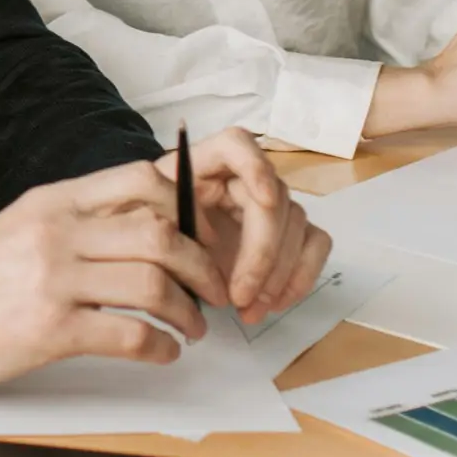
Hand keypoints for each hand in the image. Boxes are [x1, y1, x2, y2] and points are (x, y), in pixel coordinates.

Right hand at [0, 161, 232, 392]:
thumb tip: (142, 225)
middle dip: (202, 266)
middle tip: (213, 289)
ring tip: (192, 327)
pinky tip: (162, 353)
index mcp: (53, 201)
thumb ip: (75, 220)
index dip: (185, 207)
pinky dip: (159, 347)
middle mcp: (56, 233)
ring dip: (187, 311)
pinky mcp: (51, 330)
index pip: (139, 181)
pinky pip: (129, 335)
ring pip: (153, 285)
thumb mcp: (20, 227)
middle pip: (160, 234)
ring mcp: (53, 281)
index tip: (201, 236)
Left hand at [167, 128, 329, 326]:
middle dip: (262, 254)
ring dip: (279, 274)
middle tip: (239, 297)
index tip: (264, 200)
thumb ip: (163, 223)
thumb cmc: (150, 230)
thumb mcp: (143, 222)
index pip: (237, 145)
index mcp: (205, 163)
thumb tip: (194, 242)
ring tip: (250, 310)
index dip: (256, 167)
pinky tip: (274, 303)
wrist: (159, 248)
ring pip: (298, 225)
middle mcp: (244, 177)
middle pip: (273, 200)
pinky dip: (300, 276)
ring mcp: (271, 203)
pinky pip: (314, 245)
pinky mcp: (288, 231)